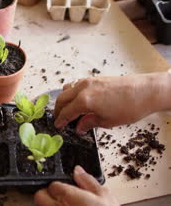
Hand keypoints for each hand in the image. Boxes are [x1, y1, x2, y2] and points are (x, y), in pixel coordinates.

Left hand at [34, 166, 133, 205]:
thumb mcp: (104, 194)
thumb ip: (88, 180)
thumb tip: (78, 171)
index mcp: (68, 196)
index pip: (52, 184)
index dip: (61, 181)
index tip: (71, 182)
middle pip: (40, 196)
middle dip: (47, 192)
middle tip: (61, 190)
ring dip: (56, 204)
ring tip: (74, 203)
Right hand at [54, 72, 170, 132]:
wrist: (147, 91)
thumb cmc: (130, 107)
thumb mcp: (107, 121)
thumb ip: (89, 123)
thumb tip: (80, 127)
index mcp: (84, 101)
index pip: (66, 112)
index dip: (60, 121)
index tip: (58, 126)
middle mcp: (83, 89)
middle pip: (62, 99)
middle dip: (58, 110)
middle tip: (59, 119)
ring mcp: (89, 81)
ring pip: (67, 89)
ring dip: (64, 99)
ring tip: (67, 109)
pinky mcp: (95, 79)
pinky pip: (76, 84)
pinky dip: (72, 92)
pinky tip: (77, 99)